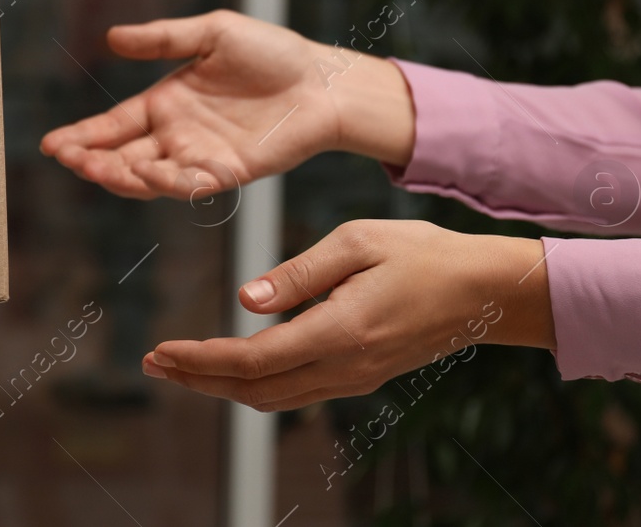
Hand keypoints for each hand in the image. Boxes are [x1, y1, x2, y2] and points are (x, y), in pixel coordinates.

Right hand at [40, 10, 413, 199]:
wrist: (322, 80)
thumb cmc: (271, 53)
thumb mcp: (212, 33)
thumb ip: (164, 39)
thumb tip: (111, 38)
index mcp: (165, 103)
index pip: (113, 126)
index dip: (82, 136)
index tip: (52, 144)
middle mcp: (176, 135)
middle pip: (122, 157)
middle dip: (92, 161)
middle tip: (70, 159)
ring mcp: (200, 158)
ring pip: (149, 178)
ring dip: (122, 176)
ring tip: (99, 167)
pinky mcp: (228, 173)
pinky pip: (190, 185)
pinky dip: (167, 183)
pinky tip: (148, 171)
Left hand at [140, 220, 553, 410]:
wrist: (486, 292)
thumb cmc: (423, 253)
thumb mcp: (357, 242)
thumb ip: (298, 273)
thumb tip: (245, 300)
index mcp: (339, 331)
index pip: (253, 359)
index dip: (201, 359)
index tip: (162, 349)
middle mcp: (344, 366)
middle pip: (254, 391)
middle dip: (199, 379)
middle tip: (154, 360)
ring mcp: (353, 377)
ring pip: (274, 398)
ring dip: (222, 386)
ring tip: (181, 364)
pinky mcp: (360, 374)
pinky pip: (296, 391)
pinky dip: (254, 383)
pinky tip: (232, 364)